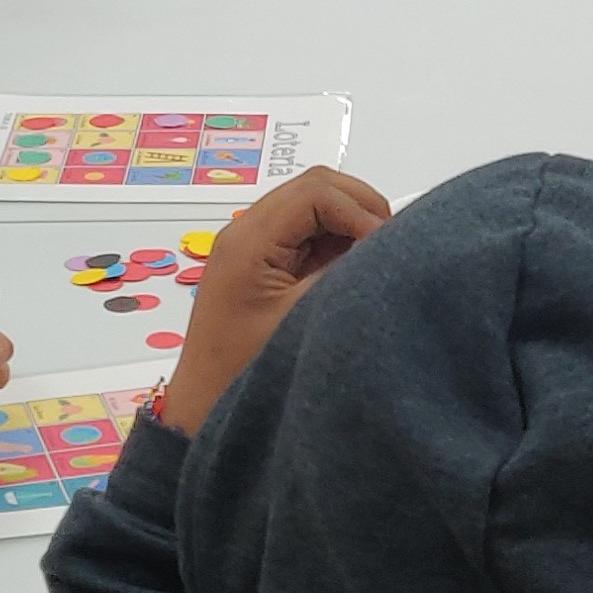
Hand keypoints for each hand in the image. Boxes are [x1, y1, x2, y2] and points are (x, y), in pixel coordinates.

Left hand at [159, 168, 390, 436]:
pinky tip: (354, 267)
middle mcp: (246, 230)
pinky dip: (337, 237)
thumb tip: (385, 243)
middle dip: (360, 206)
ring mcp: (252, 243)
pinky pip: (306, 229)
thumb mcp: (305, 319)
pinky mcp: (262, 260)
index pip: (316, 192)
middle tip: (388, 245)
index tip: (386, 247)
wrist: (204, 408)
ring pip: (313, 202)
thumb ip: (345, 273)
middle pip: (315, 185)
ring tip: (375, 256)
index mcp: (249, 241)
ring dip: (350, 220)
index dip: (360, 211)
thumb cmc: (249, 370)